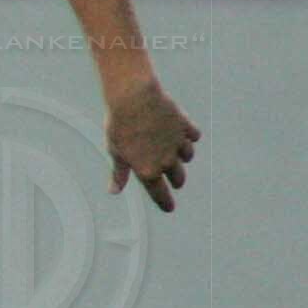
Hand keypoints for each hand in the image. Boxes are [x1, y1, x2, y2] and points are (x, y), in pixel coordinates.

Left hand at [105, 78, 198, 210]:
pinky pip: (193, 136)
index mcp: (148, 170)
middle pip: (178, 178)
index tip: (169, 208)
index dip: (165, 203)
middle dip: (175, 180)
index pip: (159, 194)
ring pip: (187, 157)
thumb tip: (114, 191)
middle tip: (172, 178)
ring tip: (172, 151)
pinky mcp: (185, 127)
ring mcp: (178, 144)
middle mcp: (167, 161)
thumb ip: (119, 173)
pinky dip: (188, 136)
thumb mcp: (116, 152)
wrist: (134, 99)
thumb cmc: (120, 126)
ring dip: (181, 157)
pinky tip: (180, 132)